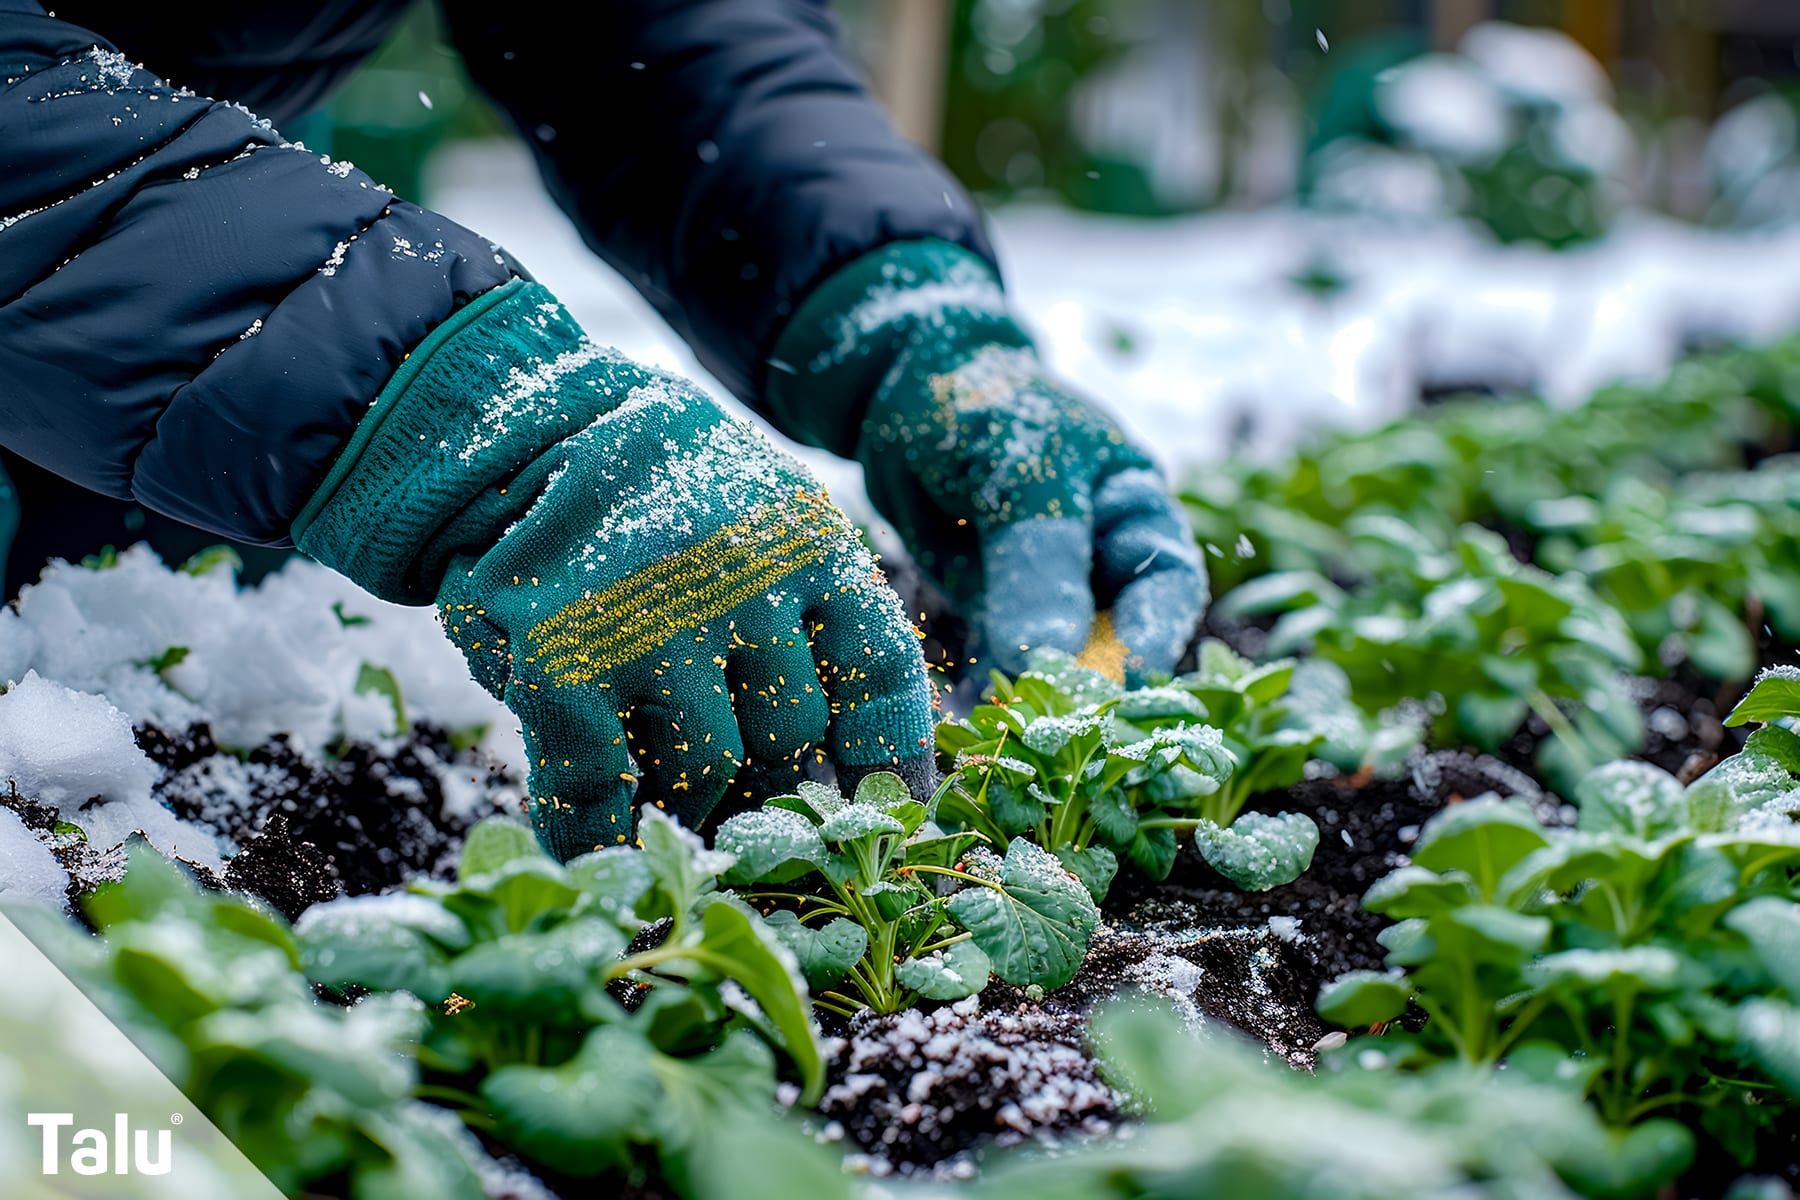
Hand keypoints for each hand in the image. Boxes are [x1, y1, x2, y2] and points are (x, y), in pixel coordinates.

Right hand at [297, 281, 936, 859]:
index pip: (878, 673)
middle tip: (749, 813)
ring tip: (674, 809)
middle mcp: (745, 586)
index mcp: (811, 545)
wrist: (524, 424)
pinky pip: (599, 787)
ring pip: (707, 772)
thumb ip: (807, 610)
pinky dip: (599, 831)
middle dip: (772, 785)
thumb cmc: (657, 487)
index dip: (889, 757)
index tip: (891, 808)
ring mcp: (656, 628)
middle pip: (792, 737)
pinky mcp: (567, 664)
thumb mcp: (762, 512)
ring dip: (693, 806)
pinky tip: (604, 847)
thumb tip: (846, 761)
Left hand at [769, 241, 1205, 683]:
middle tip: (1067, 721)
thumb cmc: (981, 408)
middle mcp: (1103, 558)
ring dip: (1044, 695)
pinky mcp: (999, 614)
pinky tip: (980, 716)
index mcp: (1135, 508)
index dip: (1155, 633)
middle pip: (1121, 638)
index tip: (1127, 678)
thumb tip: (1049, 655)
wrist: (899, 395)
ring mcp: (1050, 591)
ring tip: (1018, 725)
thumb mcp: (1022, 469)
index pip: (1167, 582)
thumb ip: (1040, 558)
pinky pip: (1008, 662)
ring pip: (1063, 660)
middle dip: (1097, 682)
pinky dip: (997, 689)